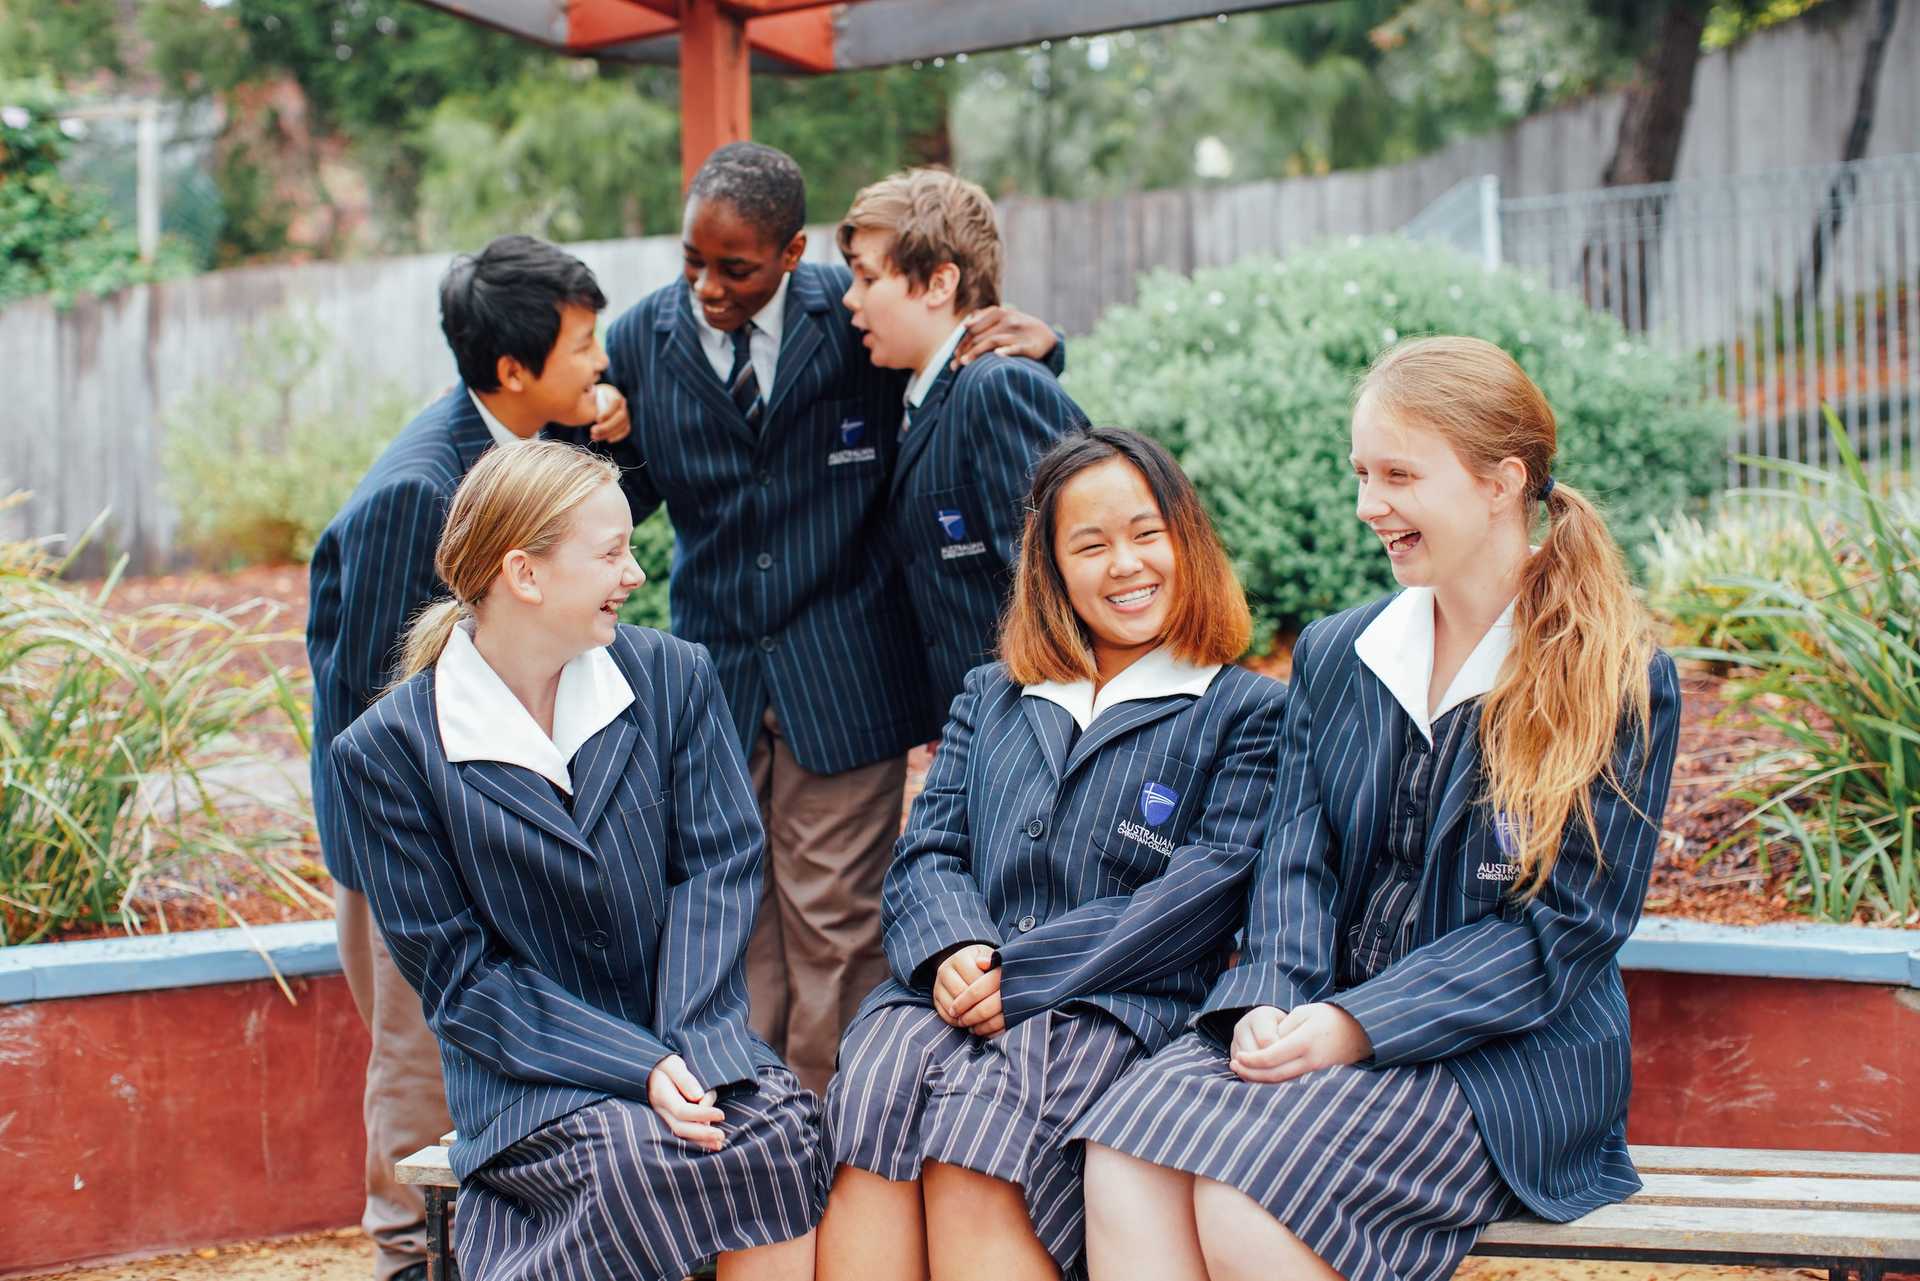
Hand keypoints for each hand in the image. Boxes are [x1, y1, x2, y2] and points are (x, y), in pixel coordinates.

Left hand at [590, 384, 630, 442]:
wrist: (596, 400)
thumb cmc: (590, 396)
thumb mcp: (588, 393)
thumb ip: (589, 396)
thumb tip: (589, 393)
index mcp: (613, 393)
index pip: (615, 402)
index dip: (608, 412)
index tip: (597, 419)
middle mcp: (622, 403)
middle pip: (621, 416)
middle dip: (607, 426)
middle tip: (593, 431)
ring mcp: (625, 413)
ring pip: (622, 425)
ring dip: (609, 433)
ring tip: (594, 437)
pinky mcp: (625, 422)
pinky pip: (625, 430)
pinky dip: (618, 436)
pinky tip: (607, 440)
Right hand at [648, 1054, 724, 1150]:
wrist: (650, 1070)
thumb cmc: (665, 1064)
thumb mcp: (673, 1064)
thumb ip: (685, 1079)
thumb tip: (698, 1096)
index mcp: (662, 1095)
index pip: (682, 1111)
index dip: (702, 1115)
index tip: (721, 1115)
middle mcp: (661, 1110)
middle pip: (681, 1127)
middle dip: (702, 1134)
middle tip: (721, 1136)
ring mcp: (664, 1117)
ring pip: (681, 1135)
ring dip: (700, 1142)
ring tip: (718, 1145)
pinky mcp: (669, 1120)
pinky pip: (682, 1133)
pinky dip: (695, 1140)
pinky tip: (710, 1144)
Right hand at [934, 943, 999, 1033]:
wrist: (964, 967)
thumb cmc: (981, 964)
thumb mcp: (987, 958)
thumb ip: (990, 959)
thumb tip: (987, 962)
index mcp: (959, 958)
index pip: (974, 980)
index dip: (988, 991)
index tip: (997, 995)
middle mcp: (945, 970)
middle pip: (962, 994)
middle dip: (977, 1005)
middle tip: (991, 1011)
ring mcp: (938, 985)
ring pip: (953, 1007)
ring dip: (968, 1015)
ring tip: (982, 1017)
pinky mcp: (935, 999)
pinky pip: (946, 1016)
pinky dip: (959, 1022)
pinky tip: (971, 1020)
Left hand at [952, 307, 1057, 366]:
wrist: (1046, 335)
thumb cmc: (1020, 328)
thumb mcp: (1005, 317)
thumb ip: (986, 318)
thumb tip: (966, 324)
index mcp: (999, 312)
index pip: (974, 328)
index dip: (962, 342)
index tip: (954, 355)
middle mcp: (1007, 320)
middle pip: (980, 336)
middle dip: (965, 351)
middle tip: (954, 366)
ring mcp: (1018, 332)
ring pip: (992, 341)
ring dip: (976, 352)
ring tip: (964, 363)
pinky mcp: (1029, 346)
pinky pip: (1015, 348)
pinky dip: (1005, 351)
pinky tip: (996, 356)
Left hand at [1228, 1003, 1371, 1083]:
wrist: (1361, 1031)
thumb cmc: (1330, 1017)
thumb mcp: (1305, 1013)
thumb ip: (1284, 1028)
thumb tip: (1266, 1046)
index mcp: (1305, 1041)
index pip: (1271, 1056)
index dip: (1251, 1059)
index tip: (1238, 1056)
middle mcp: (1311, 1060)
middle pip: (1274, 1075)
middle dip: (1251, 1073)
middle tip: (1234, 1066)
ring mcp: (1316, 1071)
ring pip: (1283, 1082)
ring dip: (1261, 1080)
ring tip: (1243, 1072)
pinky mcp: (1318, 1076)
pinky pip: (1293, 1082)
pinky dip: (1275, 1081)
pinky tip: (1262, 1076)